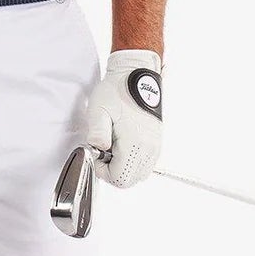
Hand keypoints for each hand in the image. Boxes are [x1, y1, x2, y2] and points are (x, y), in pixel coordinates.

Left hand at [84, 49, 162, 186]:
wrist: (136, 74)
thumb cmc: (117, 89)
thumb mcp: (98, 110)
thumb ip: (97, 133)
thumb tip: (97, 151)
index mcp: (134, 143)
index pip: (120, 179)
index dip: (104, 172)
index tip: (97, 156)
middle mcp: (149, 147)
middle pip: (131, 180)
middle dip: (114, 171)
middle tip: (104, 152)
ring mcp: (155, 145)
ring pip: (140, 174)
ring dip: (124, 167)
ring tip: (113, 147)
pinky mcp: (157, 141)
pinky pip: (146, 163)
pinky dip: (134, 161)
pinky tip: (123, 145)